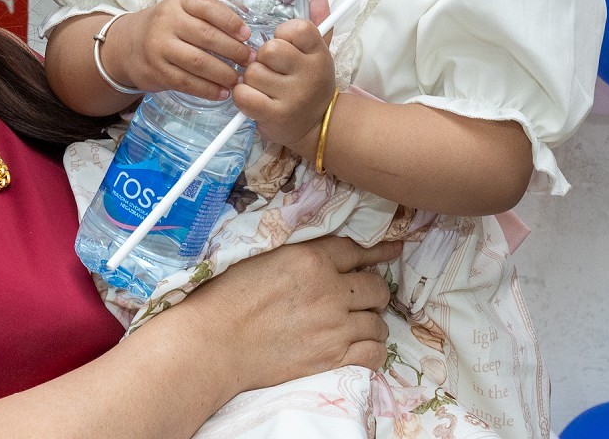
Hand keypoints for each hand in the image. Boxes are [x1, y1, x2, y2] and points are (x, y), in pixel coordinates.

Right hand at [110, 0, 254, 99]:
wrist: (128, 45)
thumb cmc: (168, 26)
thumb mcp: (184, 9)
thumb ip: (211, 13)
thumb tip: (245, 32)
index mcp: (179, 2)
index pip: (208, 8)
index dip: (231, 22)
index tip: (247, 35)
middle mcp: (167, 22)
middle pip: (206, 36)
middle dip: (234, 51)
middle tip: (251, 61)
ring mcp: (160, 47)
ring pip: (198, 62)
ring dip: (224, 73)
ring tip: (239, 80)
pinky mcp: (157, 71)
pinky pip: (187, 82)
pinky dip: (208, 90)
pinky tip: (222, 92)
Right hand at [166, 236, 399, 392]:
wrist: (215, 343)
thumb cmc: (227, 298)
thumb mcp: (265, 259)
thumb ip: (301, 256)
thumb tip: (321, 258)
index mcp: (311, 259)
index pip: (356, 250)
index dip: (377, 252)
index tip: (393, 250)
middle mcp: (329, 290)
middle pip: (375, 287)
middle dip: (373, 290)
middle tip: (364, 296)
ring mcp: (334, 326)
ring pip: (377, 322)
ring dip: (372, 321)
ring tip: (361, 323)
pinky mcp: (331, 358)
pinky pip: (373, 353)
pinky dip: (373, 350)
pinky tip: (363, 347)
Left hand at [232, 0, 334, 151]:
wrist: (317, 127)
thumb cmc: (309, 84)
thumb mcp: (317, 54)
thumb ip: (317, 25)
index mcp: (319, 54)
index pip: (297, 28)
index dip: (282, 35)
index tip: (285, 47)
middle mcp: (310, 74)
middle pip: (269, 50)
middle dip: (262, 59)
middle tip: (271, 70)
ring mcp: (293, 97)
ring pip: (252, 72)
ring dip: (251, 79)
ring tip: (264, 87)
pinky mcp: (275, 115)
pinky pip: (244, 94)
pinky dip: (242, 96)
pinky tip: (254, 99)